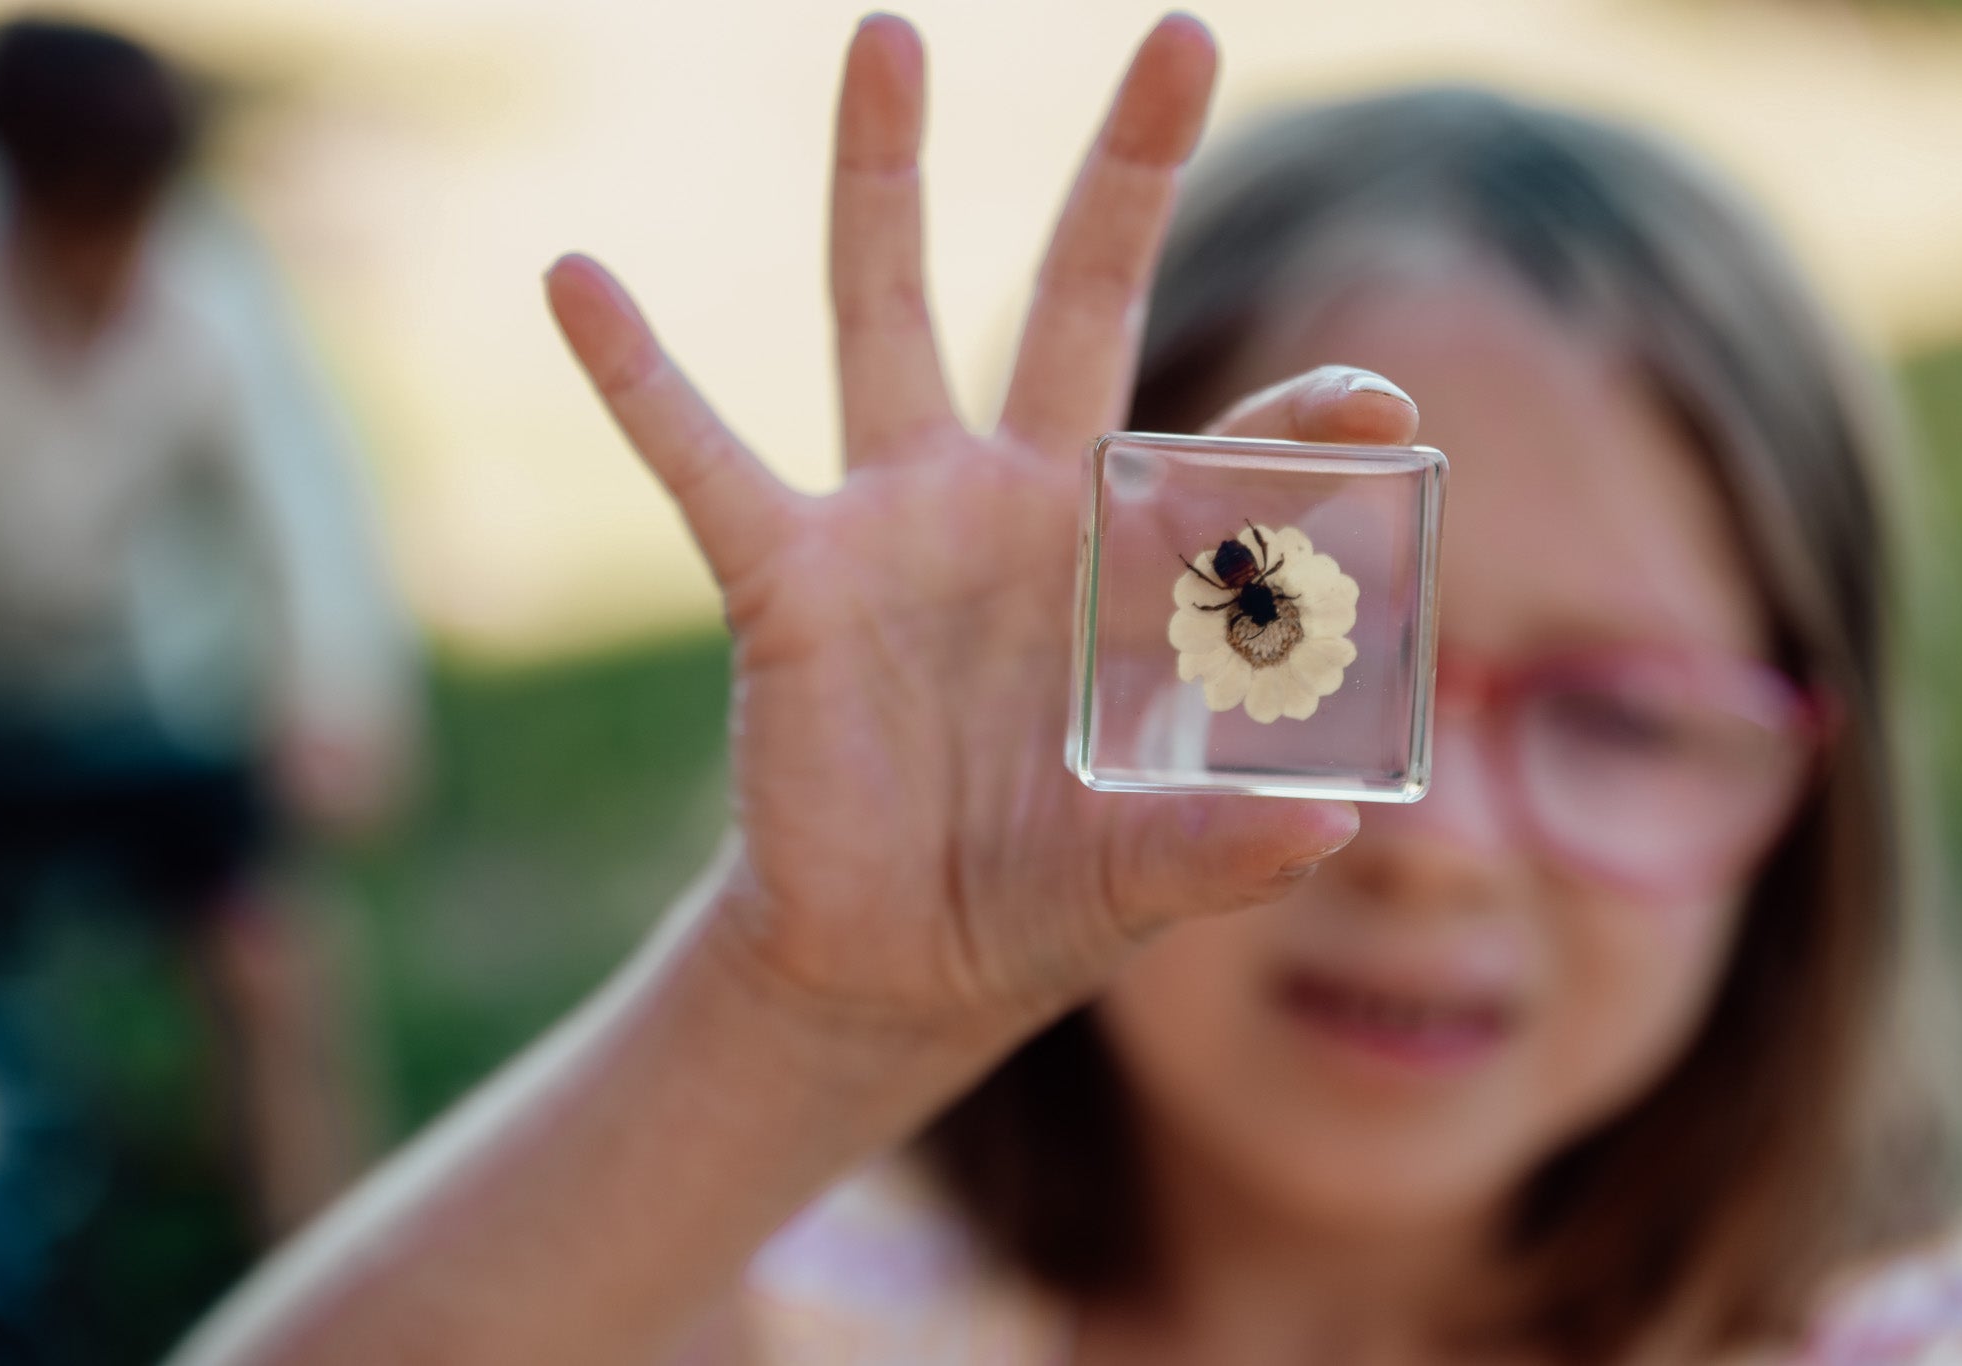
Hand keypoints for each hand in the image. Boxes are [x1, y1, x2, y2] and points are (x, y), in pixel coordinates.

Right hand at [545, 15, 1417, 1045]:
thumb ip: (1221, 846)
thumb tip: (1337, 830)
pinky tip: (579, 280)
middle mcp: (1020, 506)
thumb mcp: (1137, 875)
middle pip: (1076, 303)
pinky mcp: (786, 574)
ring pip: (887, 316)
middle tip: (1182, 33)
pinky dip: (640, 378)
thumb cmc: (1038, 894)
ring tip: (889, 33)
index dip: (1297, 427)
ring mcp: (897, 523)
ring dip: (884, 182)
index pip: (1230, 466)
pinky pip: (700, 458)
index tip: (1382, 405)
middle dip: (1125, 179)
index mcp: (1131, 571)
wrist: (895, 953)